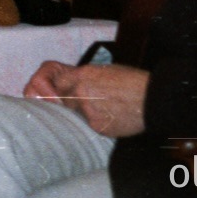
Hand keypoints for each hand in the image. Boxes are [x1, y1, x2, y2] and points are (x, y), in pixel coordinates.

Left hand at [23, 60, 148, 137]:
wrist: (154, 97)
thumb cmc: (131, 82)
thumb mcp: (103, 70)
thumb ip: (81, 78)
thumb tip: (64, 87)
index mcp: (82, 74)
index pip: (50, 80)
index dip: (46, 88)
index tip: (43, 95)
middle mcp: (80, 90)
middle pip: (59, 100)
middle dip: (64, 104)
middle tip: (76, 105)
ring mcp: (87, 109)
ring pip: (73, 115)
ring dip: (82, 114)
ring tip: (103, 110)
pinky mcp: (97, 125)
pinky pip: (88, 127)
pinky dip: (96, 124)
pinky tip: (111, 118)